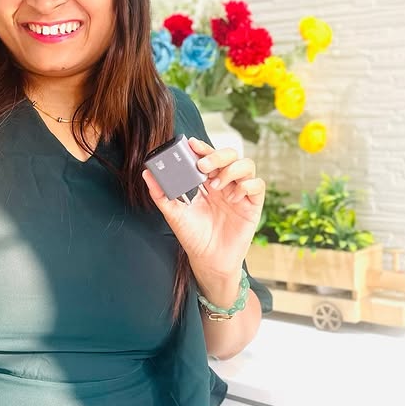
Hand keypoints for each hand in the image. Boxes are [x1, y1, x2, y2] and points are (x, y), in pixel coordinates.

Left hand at [141, 135, 265, 282]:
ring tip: (216, 186)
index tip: (191, 144)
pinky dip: (246, 186)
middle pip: (229, 155)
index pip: (208, 157)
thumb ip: (161, 194)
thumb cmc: (194, 238)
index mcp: (207, 183)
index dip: (202, 148)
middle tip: (202, 166)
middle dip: (217, 156)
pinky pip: (258, 185)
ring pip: (246, 165)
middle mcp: (225, 184)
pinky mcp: (253, 205)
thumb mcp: (174, 214)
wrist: (209, 261)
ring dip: (231, 170)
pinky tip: (232, 197)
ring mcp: (240, 193)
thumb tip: (147, 174)